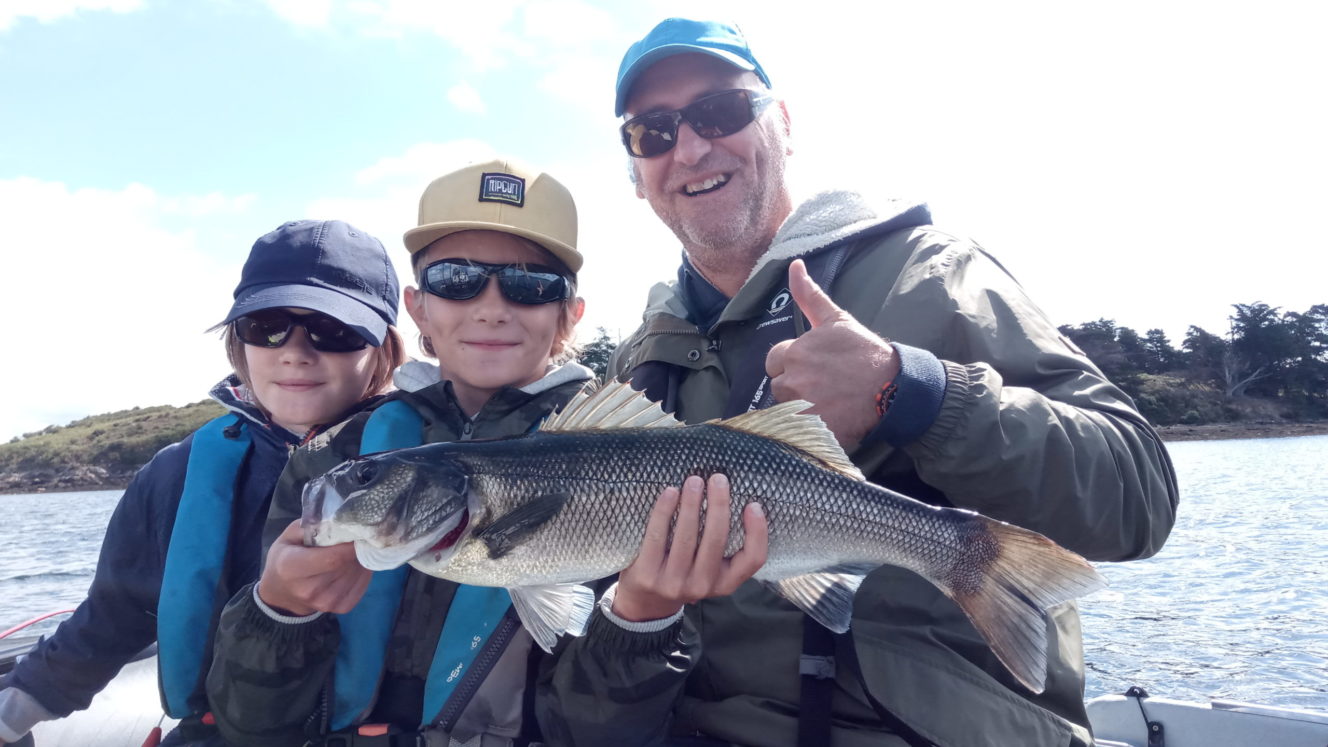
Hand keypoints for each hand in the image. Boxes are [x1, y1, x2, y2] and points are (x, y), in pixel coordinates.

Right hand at [257, 520, 371, 615]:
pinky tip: (352, 566)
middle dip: (356, 549)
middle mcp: (309, 590)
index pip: (333, 557)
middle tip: (355, 538)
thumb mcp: (290, 535)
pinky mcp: (339, 609)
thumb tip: (344, 521)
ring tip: (350, 552)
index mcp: (292, 568)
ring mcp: (325, 603)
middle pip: (346, 565)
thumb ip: (314, 525)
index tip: (358, 531)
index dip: (350, 544)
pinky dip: (361, 573)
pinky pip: (361, 586)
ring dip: (359, 560)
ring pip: (357, 574)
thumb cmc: (285, 557)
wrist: (281, 593)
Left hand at [612, 474, 768, 621]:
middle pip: (717, 541)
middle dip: (719, 505)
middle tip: (718, 479)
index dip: (757, 532)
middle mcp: (702, 586)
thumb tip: (732, 498)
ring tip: (694, 480)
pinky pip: (657, 536)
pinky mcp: (648, 575)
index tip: (754, 505)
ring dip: (692, 503)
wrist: (648, 602)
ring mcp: (674, 583)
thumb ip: (725, 546)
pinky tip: (670, 492)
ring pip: (687, 537)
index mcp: (726, 583)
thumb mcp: (712, 570)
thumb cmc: (686, 573)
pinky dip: (664, 511)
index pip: (752, 559)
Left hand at [765, 258, 899, 448]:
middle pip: (779, 387)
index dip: (792, 364)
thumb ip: (809, 295)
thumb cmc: (864, 351)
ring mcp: (801, 407)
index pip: (774, 361)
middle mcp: (792, 379)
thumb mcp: (836, 319)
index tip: (815, 367)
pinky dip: (810, 427)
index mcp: (793, 352)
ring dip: (802, 406)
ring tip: (829, 402)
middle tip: (824, 386)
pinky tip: (830, 419)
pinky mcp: (812, 429)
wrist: (893, 386)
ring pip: (786, 408)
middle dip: (795, 386)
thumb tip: (794, 265)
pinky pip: (797, 430)